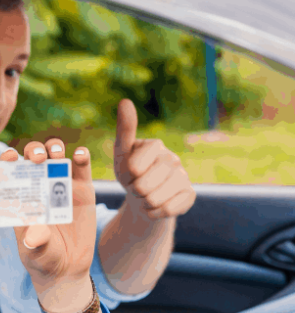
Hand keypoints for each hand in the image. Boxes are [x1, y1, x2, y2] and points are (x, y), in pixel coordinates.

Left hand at [0, 140, 95, 312]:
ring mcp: (61, 186)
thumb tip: (34, 235)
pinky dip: (81, 158)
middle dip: (34, 151)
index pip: (10, 171)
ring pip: (56, 157)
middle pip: (34, 157)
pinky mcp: (83, 190)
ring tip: (55, 154)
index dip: (8, 159)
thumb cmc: (42, 259)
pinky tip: (80, 155)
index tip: (9, 157)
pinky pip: (82, 169)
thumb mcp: (35, 253)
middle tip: (37, 158)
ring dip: (54, 148)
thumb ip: (34, 243)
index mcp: (21, 197)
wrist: (67, 270)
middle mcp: (39, 186)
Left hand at [114, 99, 195, 220]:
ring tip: (146, 195)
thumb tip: (125, 100)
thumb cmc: (129, 173)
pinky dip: (156, 212)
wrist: (143, 197)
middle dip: (134, 191)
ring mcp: (184, 176)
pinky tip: (157, 205)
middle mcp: (173, 158)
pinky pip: (168, 210)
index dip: (127, 175)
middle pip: (144, 185)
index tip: (129, 171)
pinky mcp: (190, 194)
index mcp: (155, 145)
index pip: (135, 166)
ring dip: (144, 203)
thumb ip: (124, 130)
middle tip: (137, 186)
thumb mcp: (121, 154)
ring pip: (155, 199)